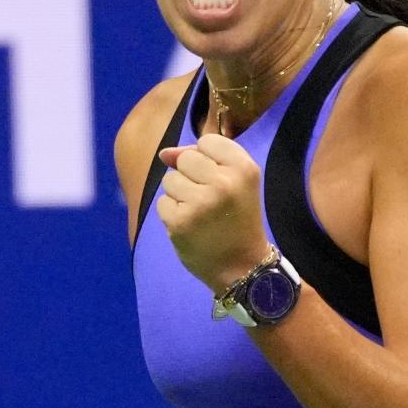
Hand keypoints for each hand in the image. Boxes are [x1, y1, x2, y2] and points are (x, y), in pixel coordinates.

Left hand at [157, 134, 270, 292]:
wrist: (242, 266)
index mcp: (244, 168)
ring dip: (179, 195)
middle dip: (191, 176)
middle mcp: (224, 182)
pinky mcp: (180, 221)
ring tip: (199, 213)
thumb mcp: (236, 181)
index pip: (207, 141)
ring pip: (170, 179)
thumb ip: (204, 158)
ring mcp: (201, 202)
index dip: (208, 160)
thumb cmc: (238, 218)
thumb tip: (164, 153)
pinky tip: (190, 226)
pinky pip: (163, 202)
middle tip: (210, 200)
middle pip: (185, 158)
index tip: (220, 180)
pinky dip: (172, 214)